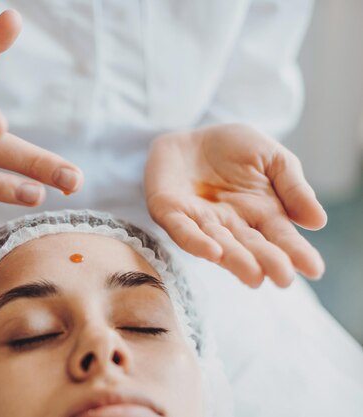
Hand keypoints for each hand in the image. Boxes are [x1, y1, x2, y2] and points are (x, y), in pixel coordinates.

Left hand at [144, 124, 326, 287]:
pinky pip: (182, 230)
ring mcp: (200, 221)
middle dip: (267, 262)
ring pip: (219, 244)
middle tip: (284, 279)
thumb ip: (293, 187)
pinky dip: (195, 242)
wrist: (189, 136)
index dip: (296, 252)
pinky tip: (213, 252)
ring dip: (235, 260)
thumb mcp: (273, 158)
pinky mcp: (170, 212)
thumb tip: (318, 222)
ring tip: (253, 276)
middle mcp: (232, 224)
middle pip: (251, 247)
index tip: (314, 269)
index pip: (281, 237)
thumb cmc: (234, 149)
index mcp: (261, 213)